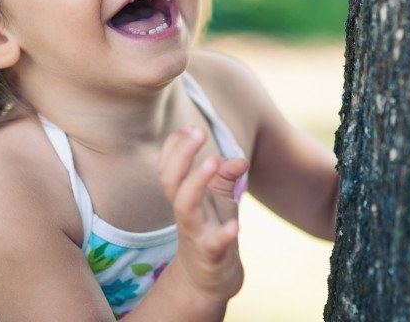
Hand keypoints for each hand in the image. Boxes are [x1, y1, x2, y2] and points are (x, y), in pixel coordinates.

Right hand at [158, 127, 249, 302]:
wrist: (207, 281)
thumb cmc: (210, 232)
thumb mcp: (219, 201)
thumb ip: (226, 177)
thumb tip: (240, 159)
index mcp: (183, 195)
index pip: (168, 166)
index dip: (175, 145)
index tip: (191, 128)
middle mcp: (185, 212)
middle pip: (171, 180)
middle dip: (181, 154)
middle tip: (197, 131)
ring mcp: (195, 233)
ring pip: (185, 207)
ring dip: (196, 183)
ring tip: (212, 162)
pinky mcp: (211, 256)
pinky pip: (213, 243)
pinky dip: (223, 233)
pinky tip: (236, 224)